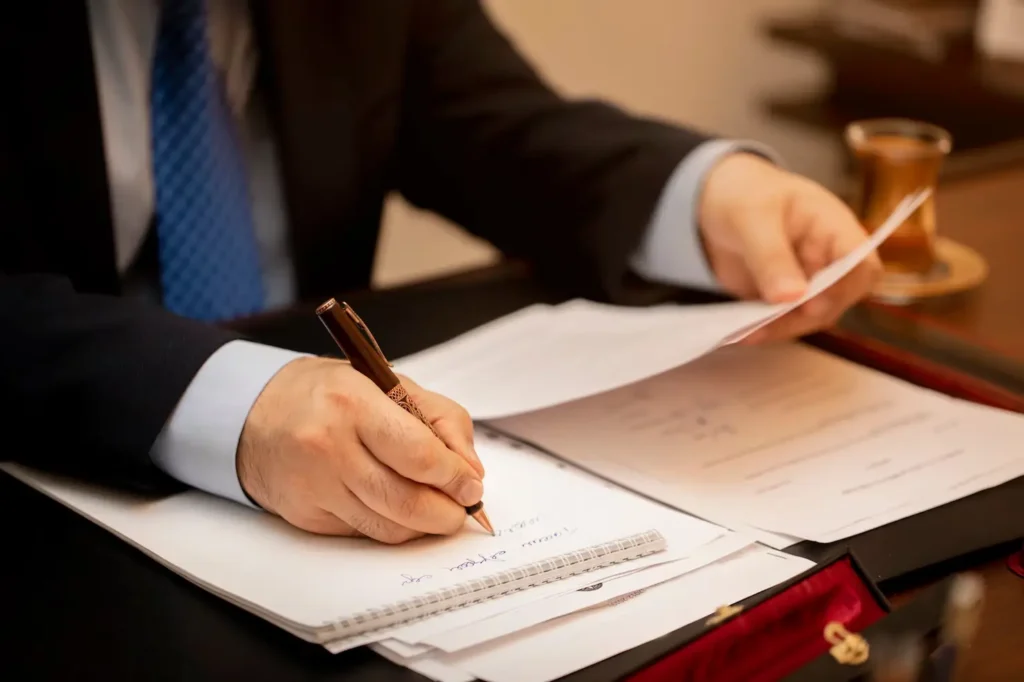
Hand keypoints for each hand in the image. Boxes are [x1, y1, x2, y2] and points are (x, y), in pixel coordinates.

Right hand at [236, 356, 484, 542]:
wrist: (254, 414)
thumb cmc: (329, 395)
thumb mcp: (387, 383)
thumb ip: (439, 419)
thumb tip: (470, 470)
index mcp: (353, 404)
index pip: (420, 455)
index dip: (455, 477)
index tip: (472, 486)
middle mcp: (330, 448)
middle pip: (407, 502)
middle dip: (447, 513)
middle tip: (463, 509)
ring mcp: (315, 487)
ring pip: (389, 528)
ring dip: (424, 526)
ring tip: (437, 511)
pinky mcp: (306, 516)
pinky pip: (364, 534)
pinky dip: (390, 527)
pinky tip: (397, 509)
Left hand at [699, 153, 881, 342]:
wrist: (713, 201)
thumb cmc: (743, 194)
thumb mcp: (752, 218)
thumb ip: (771, 256)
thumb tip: (790, 297)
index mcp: (833, 228)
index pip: (860, 263)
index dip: (844, 288)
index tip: (811, 304)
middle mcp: (827, 259)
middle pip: (838, 299)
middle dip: (806, 316)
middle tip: (767, 324)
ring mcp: (806, 281)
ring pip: (810, 317)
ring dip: (782, 328)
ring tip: (747, 334)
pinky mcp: (782, 298)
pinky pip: (782, 321)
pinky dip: (765, 330)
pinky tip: (742, 335)